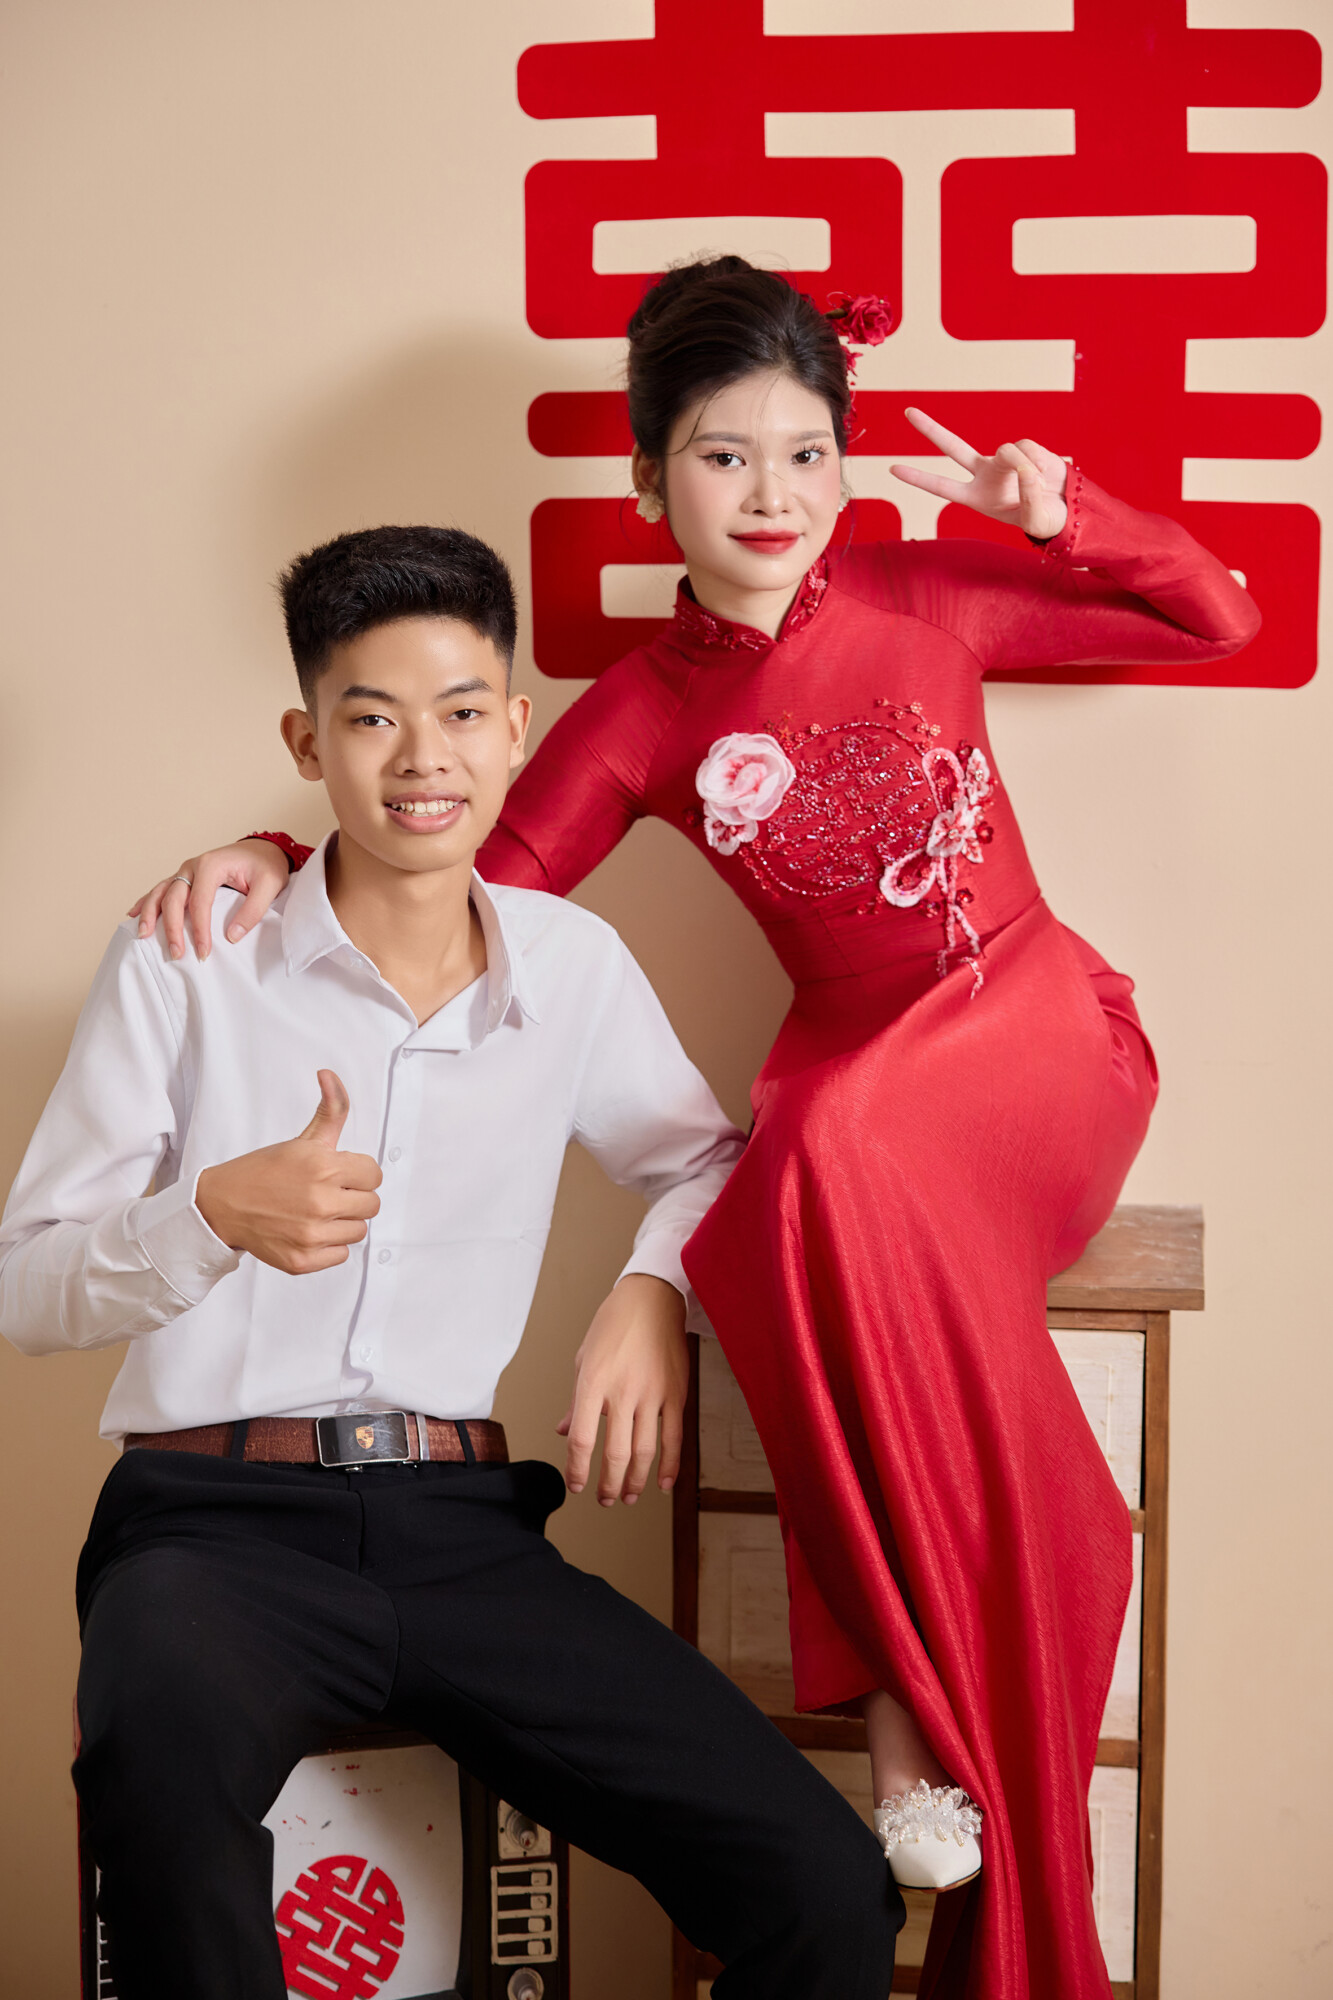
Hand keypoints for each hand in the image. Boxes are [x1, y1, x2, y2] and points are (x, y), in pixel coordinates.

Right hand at [129, 839, 290, 962]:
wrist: (263, 849)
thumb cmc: (266, 866)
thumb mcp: (270, 885)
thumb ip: (253, 910)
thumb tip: (231, 937)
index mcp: (211, 865)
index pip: (200, 902)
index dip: (199, 929)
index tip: (203, 952)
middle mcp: (192, 866)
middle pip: (173, 898)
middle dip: (171, 928)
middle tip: (176, 953)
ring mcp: (185, 872)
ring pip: (160, 892)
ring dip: (149, 914)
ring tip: (143, 935)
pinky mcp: (184, 878)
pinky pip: (160, 889)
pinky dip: (146, 902)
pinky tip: (132, 914)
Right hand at [195, 1071, 381, 1274]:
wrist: (222, 1206)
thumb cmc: (263, 1172)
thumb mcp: (302, 1140)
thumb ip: (330, 1110)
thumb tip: (330, 1075)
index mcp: (323, 1168)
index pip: (373, 1175)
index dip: (358, 1173)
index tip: (339, 1174)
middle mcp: (320, 1202)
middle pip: (371, 1204)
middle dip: (354, 1197)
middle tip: (328, 1193)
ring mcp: (311, 1234)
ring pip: (358, 1231)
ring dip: (343, 1222)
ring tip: (317, 1212)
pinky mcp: (303, 1260)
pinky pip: (341, 1254)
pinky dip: (329, 1245)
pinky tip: (308, 1230)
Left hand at [557, 1274, 688, 1505]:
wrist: (652, 1298)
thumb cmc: (613, 1324)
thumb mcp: (584, 1358)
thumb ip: (577, 1401)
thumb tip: (565, 1431)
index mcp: (594, 1382)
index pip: (583, 1439)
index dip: (577, 1469)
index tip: (576, 1485)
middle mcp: (623, 1390)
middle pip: (615, 1453)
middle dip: (607, 1483)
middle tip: (604, 1500)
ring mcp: (653, 1393)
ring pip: (645, 1451)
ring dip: (635, 1480)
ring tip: (627, 1496)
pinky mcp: (676, 1393)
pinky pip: (674, 1437)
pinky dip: (670, 1465)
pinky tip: (663, 1484)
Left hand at [890, 406, 1068, 540]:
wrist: (1068, 507)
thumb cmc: (1046, 519)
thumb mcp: (1035, 519)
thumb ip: (1027, 494)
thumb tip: (1020, 464)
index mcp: (976, 497)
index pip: (941, 487)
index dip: (918, 478)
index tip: (892, 470)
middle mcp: (984, 474)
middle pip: (952, 447)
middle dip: (930, 429)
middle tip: (907, 412)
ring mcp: (1002, 459)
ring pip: (1006, 451)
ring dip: (1024, 468)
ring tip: (1038, 485)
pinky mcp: (1024, 447)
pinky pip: (1027, 448)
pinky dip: (1038, 461)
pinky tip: (1044, 473)